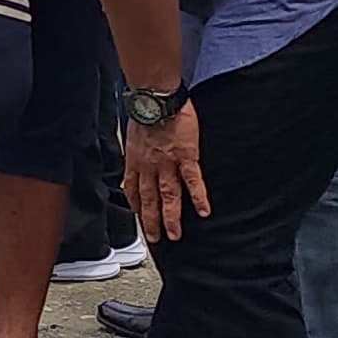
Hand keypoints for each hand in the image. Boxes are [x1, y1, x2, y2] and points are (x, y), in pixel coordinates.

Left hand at [123, 111, 210, 240]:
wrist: (155, 98)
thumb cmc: (147, 108)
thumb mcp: (134, 130)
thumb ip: (138, 145)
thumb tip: (138, 148)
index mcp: (136, 159)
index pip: (133, 188)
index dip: (135, 203)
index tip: (138, 215)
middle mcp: (149, 166)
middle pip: (149, 198)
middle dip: (151, 220)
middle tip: (155, 238)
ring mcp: (167, 163)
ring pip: (168, 196)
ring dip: (170, 217)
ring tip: (175, 235)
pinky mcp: (186, 156)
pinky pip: (192, 181)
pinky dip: (198, 197)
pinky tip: (204, 211)